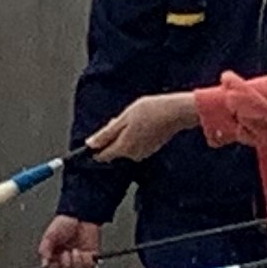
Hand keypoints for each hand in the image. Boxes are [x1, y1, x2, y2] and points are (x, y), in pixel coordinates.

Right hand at [38, 215, 105, 267]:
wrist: (81, 216)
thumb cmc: (65, 223)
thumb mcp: (50, 236)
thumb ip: (44, 250)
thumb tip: (44, 264)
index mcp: (55, 256)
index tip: (55, 260)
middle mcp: (67, 260)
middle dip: (66, 265)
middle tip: (66, 252)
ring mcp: (79, 260)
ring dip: (77, 263)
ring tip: (76, 250)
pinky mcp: (91, 259)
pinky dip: (87, 262)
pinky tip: (85, 252)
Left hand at [78, 91, 202, 162]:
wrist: (175, 112)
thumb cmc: (149, 112)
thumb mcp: (123, 119)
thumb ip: (106, 134)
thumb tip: (90, 144)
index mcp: (123, 148)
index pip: (102, 155)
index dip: (96, 147)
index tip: (94, 139)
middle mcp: (133, 155)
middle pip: (114, 149)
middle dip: (112, 137)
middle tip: (118, 119)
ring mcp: (144, 153)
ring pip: (126, 146)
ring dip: (124, 135)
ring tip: (132, 118)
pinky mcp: (152, 148)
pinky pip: (136, 144)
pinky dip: (135, 135)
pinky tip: (141, 122)